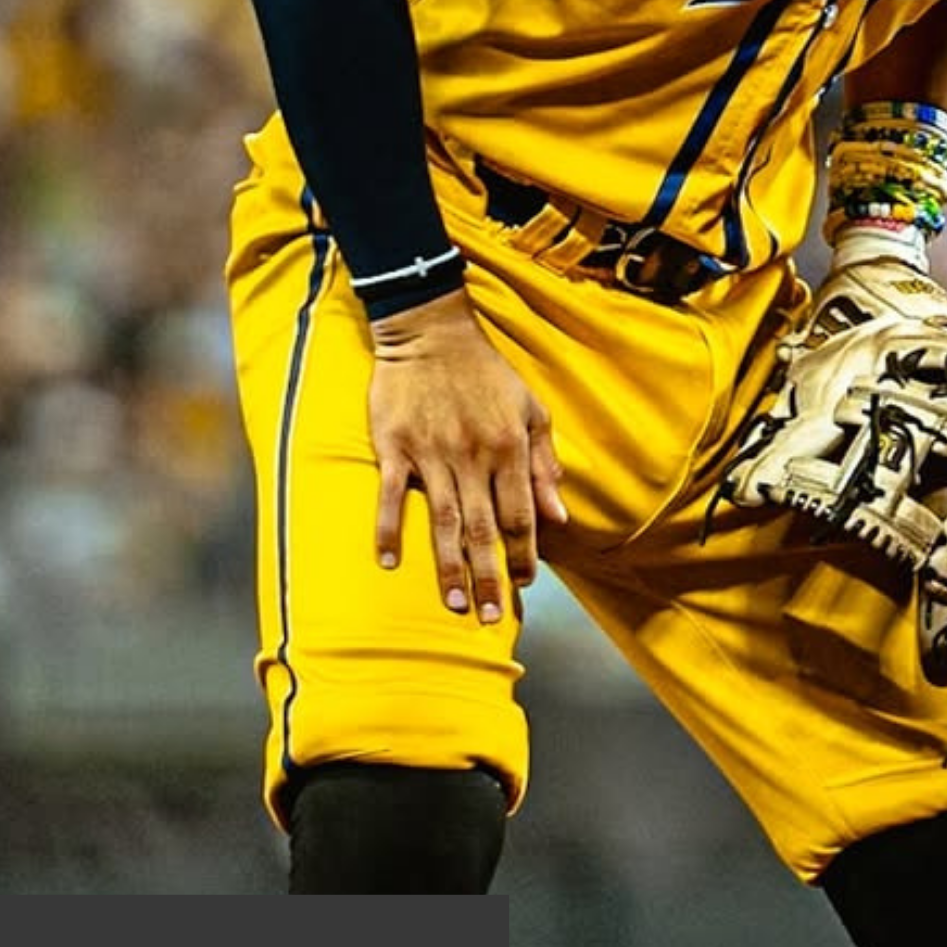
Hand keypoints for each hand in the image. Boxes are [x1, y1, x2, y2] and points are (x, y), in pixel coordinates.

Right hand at [367, 290, 566, 624]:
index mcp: (508, 447)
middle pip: (483, 527)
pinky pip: (390, 495)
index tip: (524, 586)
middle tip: (488, 617)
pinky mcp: (394, 446)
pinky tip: (390, 562)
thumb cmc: (485, 372)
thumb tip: (557, 517)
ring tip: (455, 604)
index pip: (520, 514)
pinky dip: (389, 529)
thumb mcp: (529, 408)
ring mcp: (430, 452)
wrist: (430, 330)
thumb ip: (545, 463)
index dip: (523, 554)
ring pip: (442, 520)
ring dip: (448, 565)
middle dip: (489, 575)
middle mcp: (472, 455)